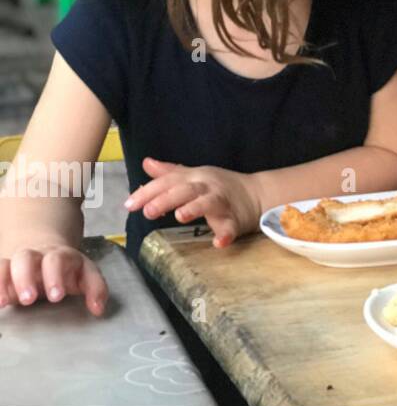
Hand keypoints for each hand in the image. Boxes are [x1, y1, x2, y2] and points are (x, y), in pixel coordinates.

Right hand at [0, 241, 107, 315]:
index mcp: (60, 256)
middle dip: (26, 278)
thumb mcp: (86, 275)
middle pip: (26, 259)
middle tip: (29, 299)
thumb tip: (98, 309)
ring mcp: (16, 264)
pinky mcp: (3, 273)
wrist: (46, 253)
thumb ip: (96, 289)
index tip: (56, 296)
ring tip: (3, 303)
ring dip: (2, 282)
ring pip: (5, 264)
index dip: (55, 277)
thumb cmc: (69, 270)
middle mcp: (35, 257)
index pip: (56, 261)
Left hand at [124, 158, 262, 248]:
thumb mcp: (196, 175)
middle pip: (186, 189)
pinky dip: (225, 234)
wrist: (257, 194)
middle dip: (167, 198)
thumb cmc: (221, 186)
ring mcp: (223, 202)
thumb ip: (170, 172)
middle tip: (148, 212)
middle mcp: (208, 187)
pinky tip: (218, 242)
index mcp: (196, 177)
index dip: (149, 192)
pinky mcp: (236, 219)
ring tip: (180, 216)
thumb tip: (146, 162)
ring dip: (195, 208)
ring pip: (209, 203)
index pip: (169, 181)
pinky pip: (231, 227)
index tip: (129, 204)